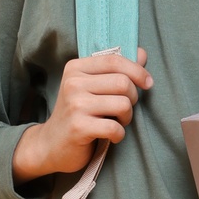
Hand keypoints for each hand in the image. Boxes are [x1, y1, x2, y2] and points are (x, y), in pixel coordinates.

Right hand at [12, 48, 151, 181]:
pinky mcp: (78, 127)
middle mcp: (73, 83)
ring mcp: (75, 105)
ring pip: (123, 104)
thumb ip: (115, 70)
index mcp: (76, 68)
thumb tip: (142, 54)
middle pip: (123, 82)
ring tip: (117, 122)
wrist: (50, 145)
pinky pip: (115, 127)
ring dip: (127, 117)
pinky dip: (119, 135)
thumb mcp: (91, 87)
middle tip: (124, 110)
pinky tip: (112, 136)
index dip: (137, 71)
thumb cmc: (77, 114)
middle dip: (133, 98)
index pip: (115, 60)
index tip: (148, 84)